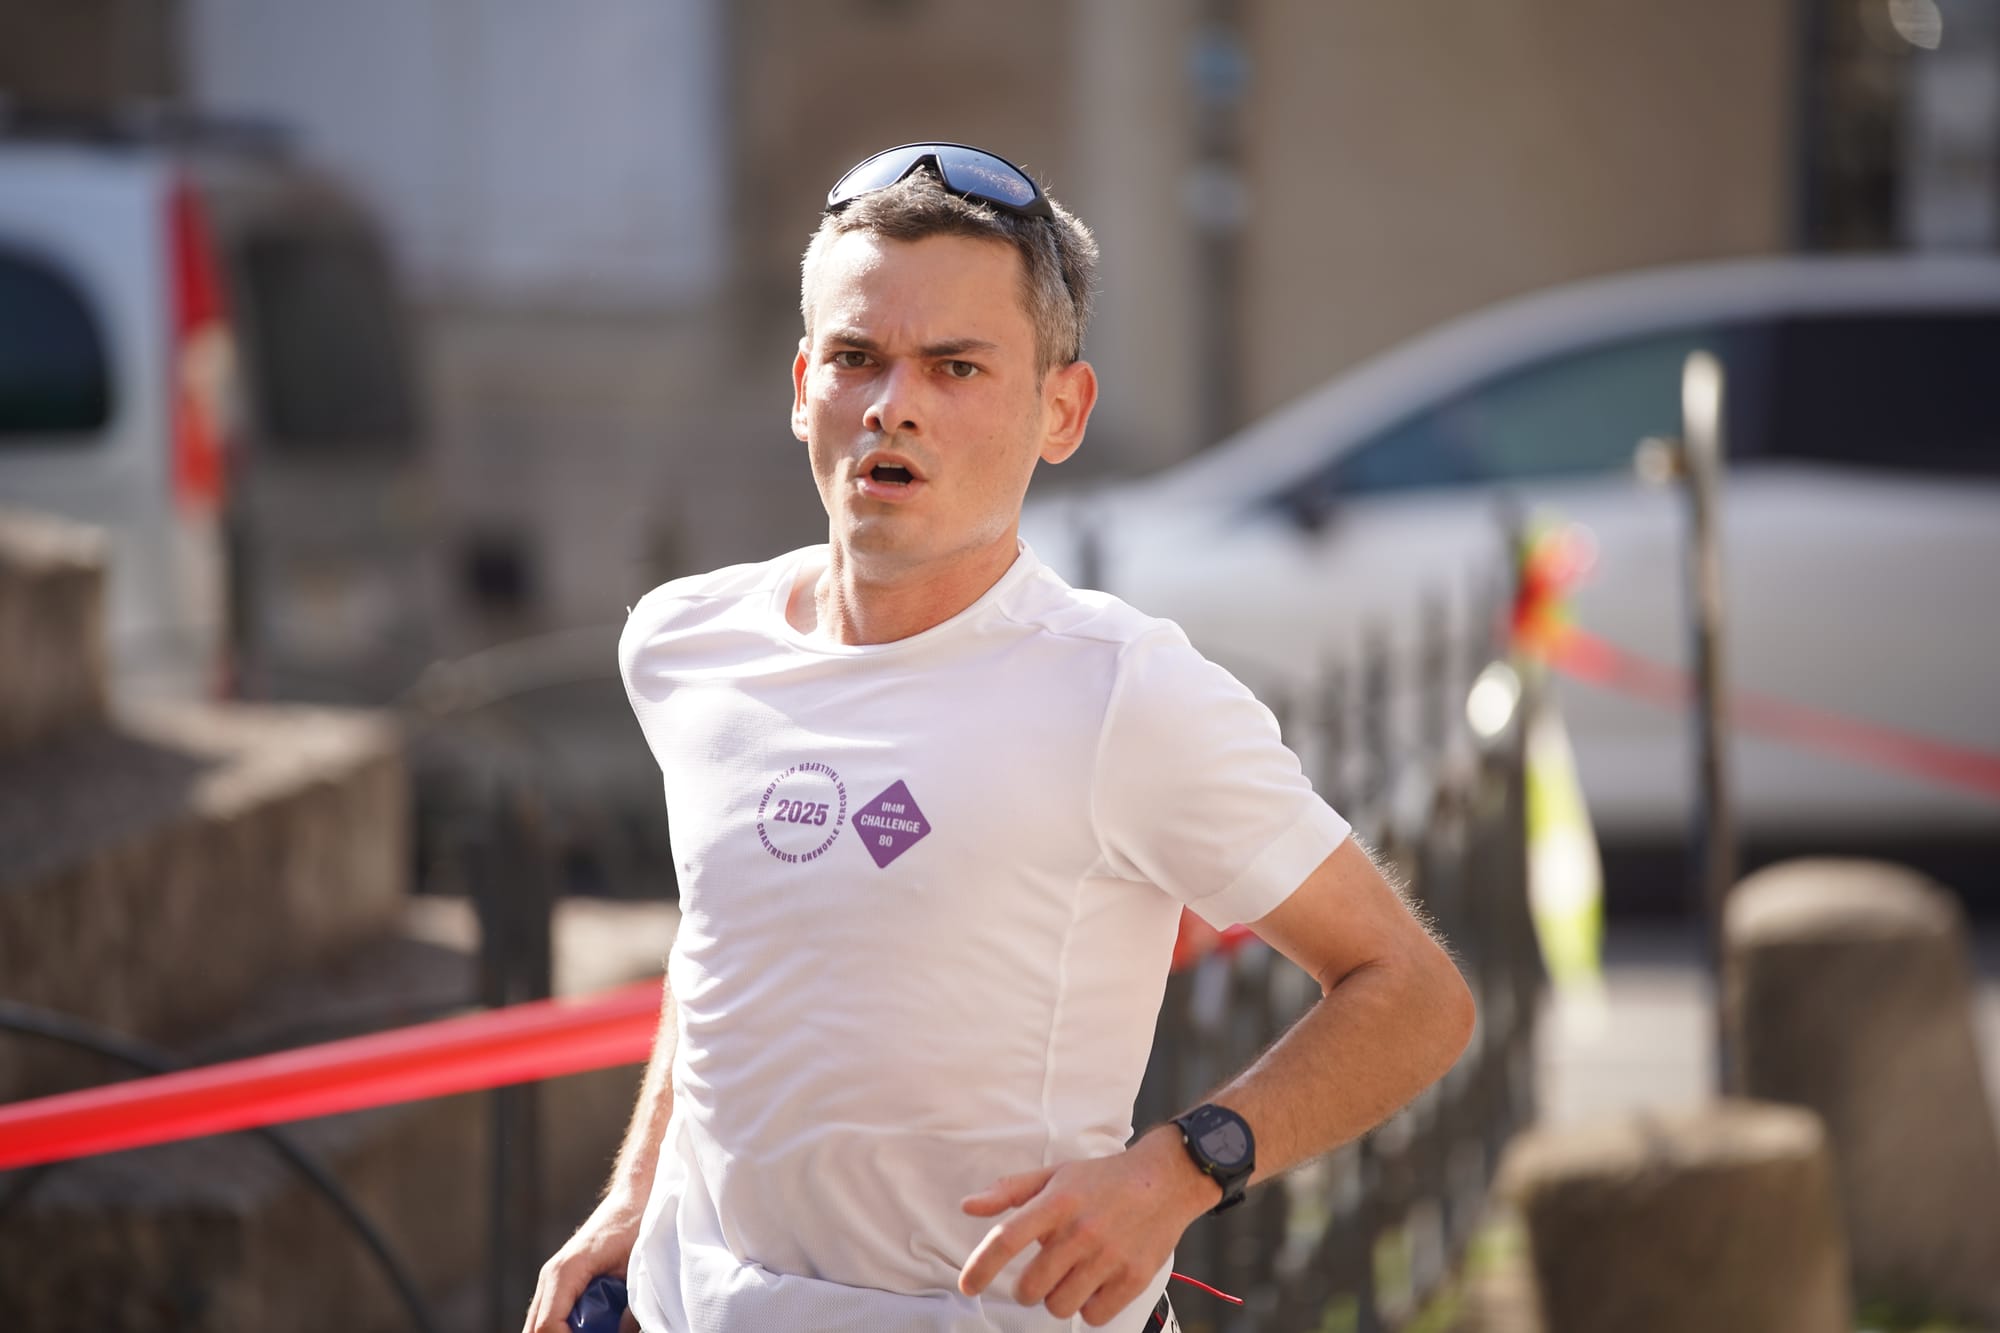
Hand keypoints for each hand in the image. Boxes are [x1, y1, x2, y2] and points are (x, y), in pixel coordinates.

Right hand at [522, 1189, 646, 1332]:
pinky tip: (592, 1326)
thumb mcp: (638, 1268)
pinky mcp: (561, 1283)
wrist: (634, 1198)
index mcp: (565, 1271)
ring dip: (562, 1332)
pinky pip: (552, 1315)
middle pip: (535, 1329)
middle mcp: (551, 1277)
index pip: (548, 1325)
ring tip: (598, 1328)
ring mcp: (552, 1280)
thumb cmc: (637, 1225)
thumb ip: (630, 1307)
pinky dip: (564, 1327)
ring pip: (539, 1324)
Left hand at [958, 1128, 1215, 1326]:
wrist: (1165, 1180)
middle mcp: (1080, 1231)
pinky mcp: (1133, 1278)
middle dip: (1028, 1287)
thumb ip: (1009, 1191)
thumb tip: (969, 1207)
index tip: (967, 1286)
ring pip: (1059, 1306)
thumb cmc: (1103, 1179)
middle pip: (1030, 1288)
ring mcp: (1109, 1257)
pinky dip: (1089, 1307)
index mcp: (1056, 1202)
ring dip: (1058, 1297)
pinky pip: (1093, 1316)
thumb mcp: (1055, 1174)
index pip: (1007, 1239)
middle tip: (1043, 1271)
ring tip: (1073, 1274)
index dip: (981, 1267)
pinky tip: (1095, 1283)